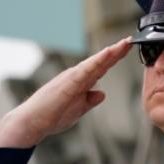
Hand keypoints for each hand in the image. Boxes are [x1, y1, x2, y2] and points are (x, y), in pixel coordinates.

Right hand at [0, 37, 132, 148]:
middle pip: (100, 62)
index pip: (101, 68)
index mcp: (80, 82)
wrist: (33, 122)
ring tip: (123, 44)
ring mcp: (72, 78)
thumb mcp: (78, 109)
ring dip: (109, 53)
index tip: (127, 49)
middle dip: (116, 51)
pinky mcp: (68, 83)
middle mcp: (77, 76)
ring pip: (94, 63)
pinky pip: (85, 70)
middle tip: (130, 40)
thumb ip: (89, 100)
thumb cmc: (52, 116)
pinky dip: (97, 61)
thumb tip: (101, 94)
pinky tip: (107, 54)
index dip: (114, 59)